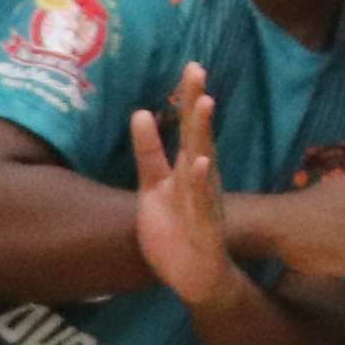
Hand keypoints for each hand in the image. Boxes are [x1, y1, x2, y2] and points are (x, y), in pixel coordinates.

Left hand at [120, 70, 249, 315]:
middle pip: (197, 134)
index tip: (191, 66)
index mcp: (185, 169)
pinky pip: (203, 201)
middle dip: (196, 102)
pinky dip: (202, 182)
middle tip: (196, 69)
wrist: (195, 277)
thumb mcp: (153, 188)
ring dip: (203, 133)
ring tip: (204, 103)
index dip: (187, 99)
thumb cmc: (175, 230)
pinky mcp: (204, 226)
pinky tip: (201, 162)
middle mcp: (199, 179)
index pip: (186, 128)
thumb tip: (141, 112)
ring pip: (203, 161)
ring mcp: (204, 201)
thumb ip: (149, 153)